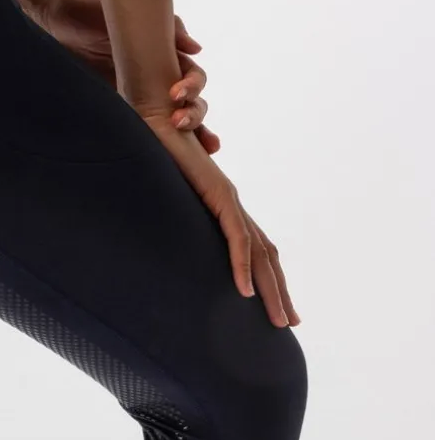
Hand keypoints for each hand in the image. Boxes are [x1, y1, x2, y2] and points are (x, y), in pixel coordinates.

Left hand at [33, 0, 218, 152]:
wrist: (55, 20)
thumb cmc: (93, 11)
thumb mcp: (131, 14)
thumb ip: (167, 27)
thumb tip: (196, 48)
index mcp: (164, 57)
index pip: (193, 77)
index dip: (194, 87)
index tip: (178, 94)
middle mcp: (155, 79)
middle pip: (190, 104)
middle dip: (194, 116)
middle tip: (179, 122)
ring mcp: (137, 97)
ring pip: (171, 122)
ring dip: (188, 137)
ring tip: (192, 149)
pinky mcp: (116, 109)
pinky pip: (140, 131)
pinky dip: (155, 146)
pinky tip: (161, 159)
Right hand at [128, 101, 299, 327]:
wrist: (154, 116)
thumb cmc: (154, 151)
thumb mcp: (163, 196)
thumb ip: (168, 216)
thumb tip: (152, 241)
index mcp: (222, 208)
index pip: (254, 249)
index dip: (268, 278)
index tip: (273, 306)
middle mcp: (232, 205)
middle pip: (267, 256)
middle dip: (280, 292)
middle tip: (289, 323)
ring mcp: (229, 200)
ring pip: (260, 254)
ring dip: (271, 289)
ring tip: (277, 319)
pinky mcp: (219, 195)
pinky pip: (236, 238)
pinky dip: (242, 267)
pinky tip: (245, 293)